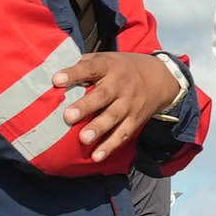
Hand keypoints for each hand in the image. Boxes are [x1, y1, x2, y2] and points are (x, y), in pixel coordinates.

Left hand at [58, 50, 190, 158]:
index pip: (91, 68)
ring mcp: (129, 104)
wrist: (161, 78)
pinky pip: (122, 134)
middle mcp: (120, 85)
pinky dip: (110, 146)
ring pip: (113, 117)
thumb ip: (84, 64)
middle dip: (85, 107)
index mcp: (109, 66)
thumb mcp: (106, 58)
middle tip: (68, 116)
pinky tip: (96, 156)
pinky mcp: (135, 120)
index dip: (74, 74)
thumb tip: (55, 74)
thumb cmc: (122, 68)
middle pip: (102, 96)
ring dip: (98, 129)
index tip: (56, 79)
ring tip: (83, 139)